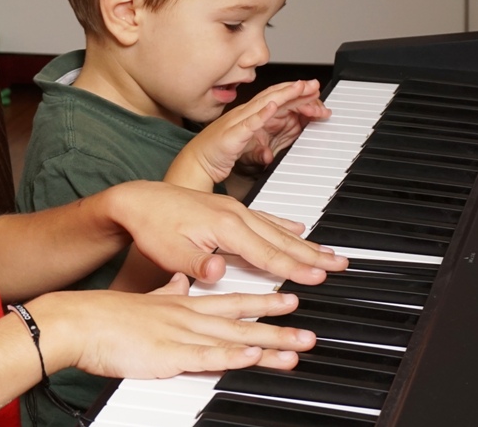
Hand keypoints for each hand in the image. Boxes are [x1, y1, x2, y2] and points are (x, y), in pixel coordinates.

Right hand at [33, 277, 314, 379]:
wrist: (77, 321)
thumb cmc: (105, 316)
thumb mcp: (144, 297)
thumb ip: (167, 291)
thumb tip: (181, 282)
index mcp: (181, 304)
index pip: (230, 302)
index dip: (261, 302)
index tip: (288, 299)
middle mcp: (186, 317)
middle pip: (240, 322)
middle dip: (277, 326)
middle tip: (308, 330)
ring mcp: (179, 335)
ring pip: (232, 339)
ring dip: (266, 343)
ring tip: (297, 346)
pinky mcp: (167, 354)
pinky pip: (205, 356)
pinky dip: (230, 356)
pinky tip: (251, 356)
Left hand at [108, 180, 346, 284]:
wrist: (136, 199)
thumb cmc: (151, 226)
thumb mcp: (170, 251)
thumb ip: (197, 264)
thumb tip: (217, 272)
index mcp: (224, 226)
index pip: (266, 253)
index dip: (294, 268)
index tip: (319, 278)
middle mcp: (234, 214)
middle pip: (280, 239)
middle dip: (312, 254)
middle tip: (341, 264)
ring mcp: (232, 209)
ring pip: (276, 229)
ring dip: (304, 243)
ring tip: (329, 252)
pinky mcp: (225, 209)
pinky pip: (264, 218)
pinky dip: (283, 226)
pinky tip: (297, 229)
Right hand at [171, 80, 328, 188]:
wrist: (196, 163)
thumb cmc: (215, 153)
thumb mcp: (243, 147)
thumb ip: (257, 145)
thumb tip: (269, 151)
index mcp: (245, 116)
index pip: (271, 99)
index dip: (290, 93)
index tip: (308, 89)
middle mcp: (242, 115)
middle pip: (271, 97)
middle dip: (293, 90)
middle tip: (313, 84)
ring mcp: (237, 123)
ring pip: (263, 105)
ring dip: (283, 96)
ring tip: (299, 88)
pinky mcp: (232, 136)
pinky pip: (249, 124)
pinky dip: (262, 115)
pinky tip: (273, 107)